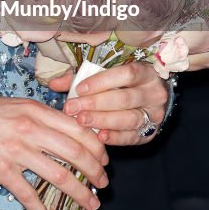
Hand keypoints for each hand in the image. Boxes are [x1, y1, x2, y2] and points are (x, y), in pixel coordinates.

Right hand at [0, 94, 108, 209]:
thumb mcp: (11, 107)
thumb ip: (37, 118)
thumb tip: (65, 134)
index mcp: (33, 109)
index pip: (77, 129)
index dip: (96, 148)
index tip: (104, 162)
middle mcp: (28, 127)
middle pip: (75, 153)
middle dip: (95, 173)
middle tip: (102, 187)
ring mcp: (14, 148)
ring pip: (58, 175)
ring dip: (78, 194)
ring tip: (89, 205)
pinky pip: (28, 194)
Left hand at [48, 62, 168, 145]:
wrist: (149, 97)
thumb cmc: (121, 82)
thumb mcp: (105, 74)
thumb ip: (80, 77)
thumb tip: (53, 84)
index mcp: (145, 72)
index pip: (126, 74)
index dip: (102, 82)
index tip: (79, 89)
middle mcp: (154, 93)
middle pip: (125, 99)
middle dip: (96, 105)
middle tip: (73, 109)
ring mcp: (154, 114)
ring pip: (130, 119)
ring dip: (103, 121)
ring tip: (82, 122)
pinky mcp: (151, 132)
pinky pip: (133, 137)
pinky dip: (116, 137)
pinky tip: (100, 136)